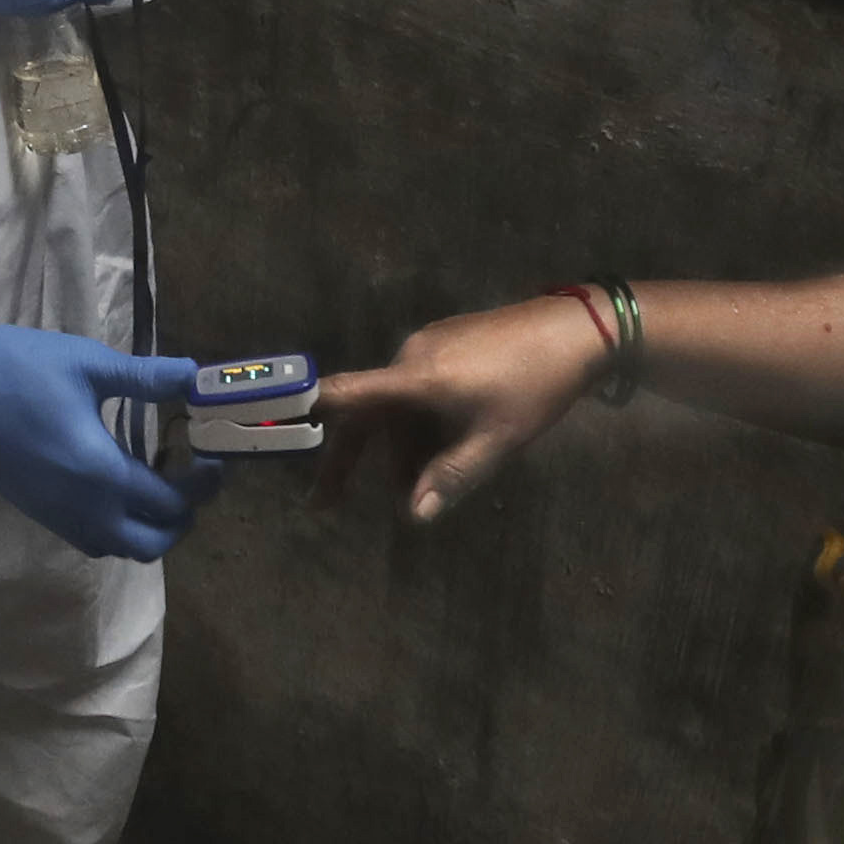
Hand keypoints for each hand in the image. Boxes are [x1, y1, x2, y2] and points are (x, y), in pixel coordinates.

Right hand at [0, 326, 219, 558]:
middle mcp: (85, 510)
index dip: (202, 483)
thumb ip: (146, 377)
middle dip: (182, 518)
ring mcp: (58, 517)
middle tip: (190, 476)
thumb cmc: (15, 370)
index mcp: (103, 475)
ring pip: (121, 548)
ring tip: (157, 479)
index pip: (172, 502)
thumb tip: (196, 376)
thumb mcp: (87, 364)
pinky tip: (117, 483)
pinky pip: (93, 539)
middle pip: (153, 543)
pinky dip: (117, 526)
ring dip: (149, 527)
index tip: (212, 453)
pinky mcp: (39, 513)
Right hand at [314, 295, 609, 522]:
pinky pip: (415, 389)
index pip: (345, 394)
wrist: (577, 328)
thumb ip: (453, 477)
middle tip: (326, 504)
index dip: (303, 411)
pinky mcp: (448, 342)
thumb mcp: (496, 441)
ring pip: (396, 405)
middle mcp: (410, 356)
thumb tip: (415, 515)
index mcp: (415, 378)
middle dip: (351, 461)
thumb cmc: (534, 387)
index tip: (265, 428)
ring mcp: (428, 346)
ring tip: (412, 489)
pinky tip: (437, 450)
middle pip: (367, 412)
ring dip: (396, 448)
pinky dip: (415, 425)